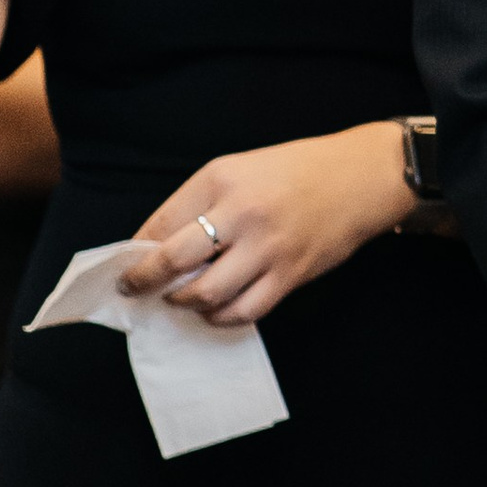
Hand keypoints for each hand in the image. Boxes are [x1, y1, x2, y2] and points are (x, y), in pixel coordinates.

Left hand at [117, 122, 409, 325]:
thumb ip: (202, 203)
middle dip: (145, 283)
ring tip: (180, 300)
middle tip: (136, 292)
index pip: (160, 223)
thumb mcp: (241, 168)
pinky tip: (215, 310)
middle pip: (172, 260)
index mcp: (222, 178)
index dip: (135, 252)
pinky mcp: (290, 274)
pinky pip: (244, 310)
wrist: (360, 177)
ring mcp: (267, 247)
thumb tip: (159, 247)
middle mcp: (241, 212)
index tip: (125, 267)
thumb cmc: (296, 171)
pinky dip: (221, 317)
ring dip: (184, 303)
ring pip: (206, 293)